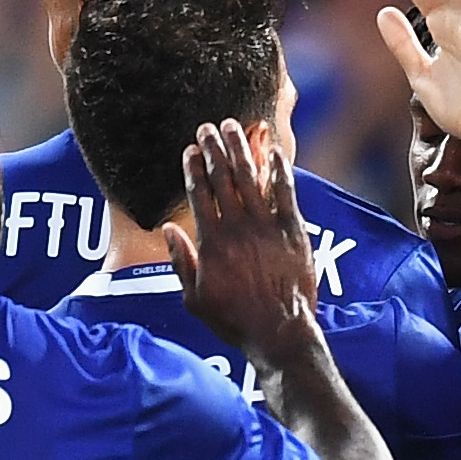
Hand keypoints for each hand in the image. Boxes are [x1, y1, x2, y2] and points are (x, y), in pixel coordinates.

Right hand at [168, 119, 317, 371]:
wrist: (278, 332)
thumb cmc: (234, 320)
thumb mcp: (194, 299)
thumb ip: (180, 262)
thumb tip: (167, 230)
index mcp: (210, 243)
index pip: (198, 193)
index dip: (193, 168)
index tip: (190, 150)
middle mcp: (237, 227)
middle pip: (222, 177)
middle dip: (213, 148)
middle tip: (208, 128)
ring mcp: (267, 226)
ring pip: (250, 176)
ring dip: (240, 148)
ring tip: (233, 127)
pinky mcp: (293, 229)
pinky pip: (285, 190)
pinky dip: (278, 168)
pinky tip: (272, 149)